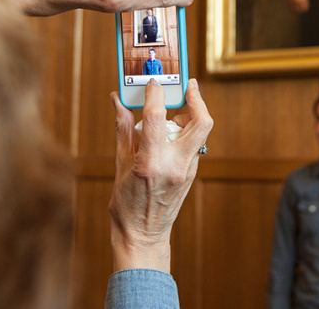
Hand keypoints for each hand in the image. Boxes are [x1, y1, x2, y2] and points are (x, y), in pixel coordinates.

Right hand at [108, 79, 212, 272]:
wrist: (143, 236)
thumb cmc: (126, 204)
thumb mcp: (120, 165)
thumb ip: (123, 129)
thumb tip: (117, 102)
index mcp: (150, 162)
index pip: (156, 116)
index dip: (155, 93)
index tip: (152, 82)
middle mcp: (174, 165)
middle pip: (200, 122)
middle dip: (197, 99)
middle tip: (188, 85)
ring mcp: (187, 171)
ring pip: (200, 132)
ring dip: (191, 116)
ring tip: (173, 112)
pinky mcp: (192, 174)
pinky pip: (194, 145)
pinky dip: (185, 133)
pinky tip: (170, 133)